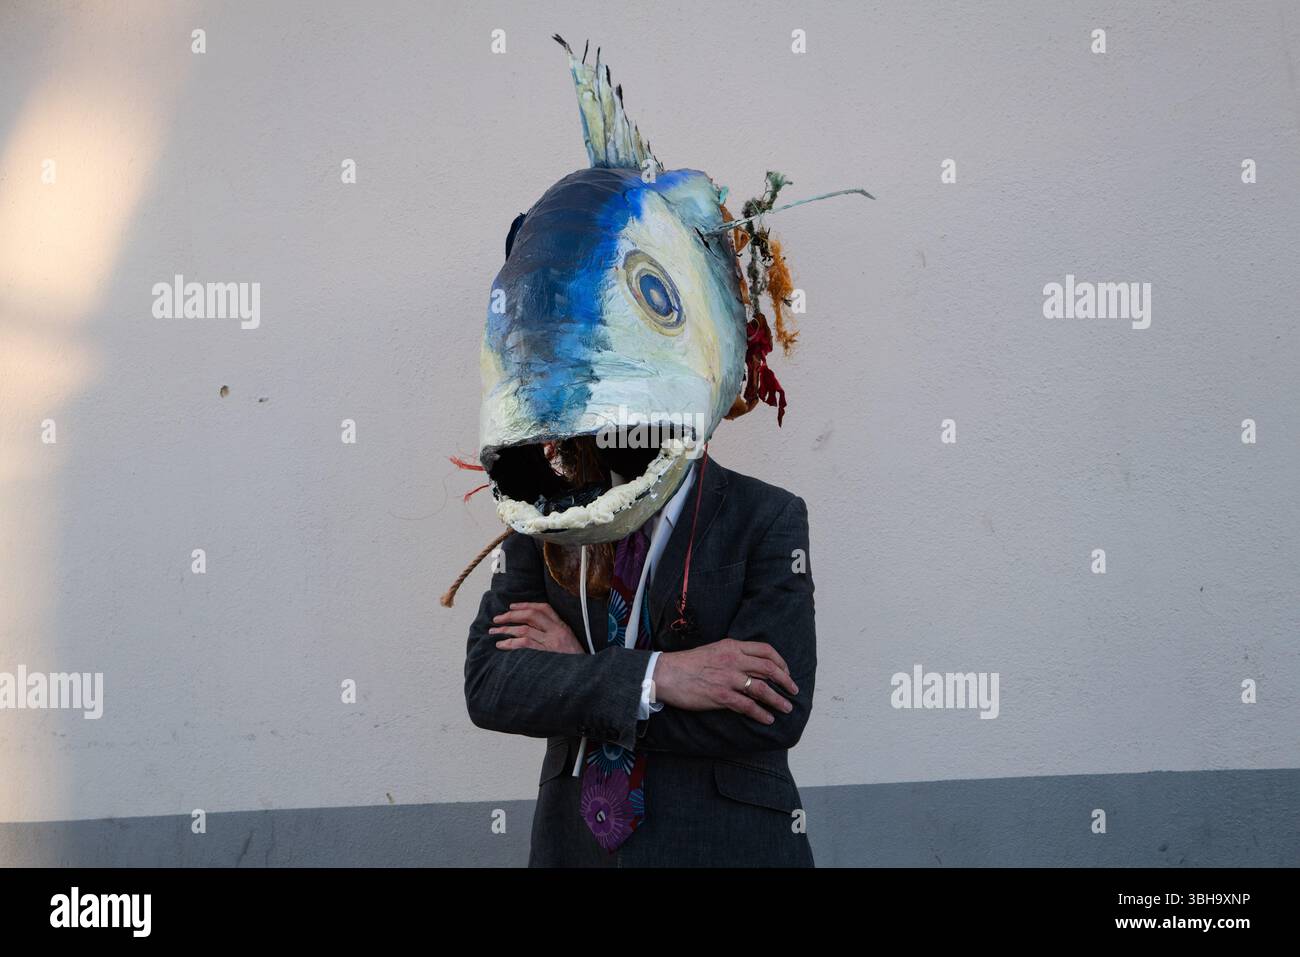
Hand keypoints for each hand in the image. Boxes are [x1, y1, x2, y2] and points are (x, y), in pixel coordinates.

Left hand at [489, 602, 585, 654]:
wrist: (586, 676)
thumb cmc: (574, 662)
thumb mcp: (569, 643)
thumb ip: (554, 634)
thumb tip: (532, 629)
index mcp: (563, 627)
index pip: (544, 608)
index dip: (526, 605)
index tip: (512, 606)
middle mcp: (557, 632)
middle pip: (531, 615)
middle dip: (511, 615)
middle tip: (497, 619)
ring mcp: (551, 643)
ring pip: (524, 629)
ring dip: (506, 629)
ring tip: (494, 632)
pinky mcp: (545, 654)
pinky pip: (524, 644)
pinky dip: (510, 643)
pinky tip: (501, 645)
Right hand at [653, 638, 798, 723]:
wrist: (666, 673)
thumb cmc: (688, 663)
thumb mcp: (714, 650)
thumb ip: (733, 655)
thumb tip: (752, 666)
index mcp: (732, 646)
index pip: (766, 650)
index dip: (781, 662)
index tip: (786, 672)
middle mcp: (733, 660)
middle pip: (769, 669)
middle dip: (785, 681)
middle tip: (793, 691)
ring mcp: (728, 678)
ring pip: (762, 689)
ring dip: (778, 700)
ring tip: (786, 708)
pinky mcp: (721, 696)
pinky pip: (747, 706)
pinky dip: (760, 713)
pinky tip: (767, 719)